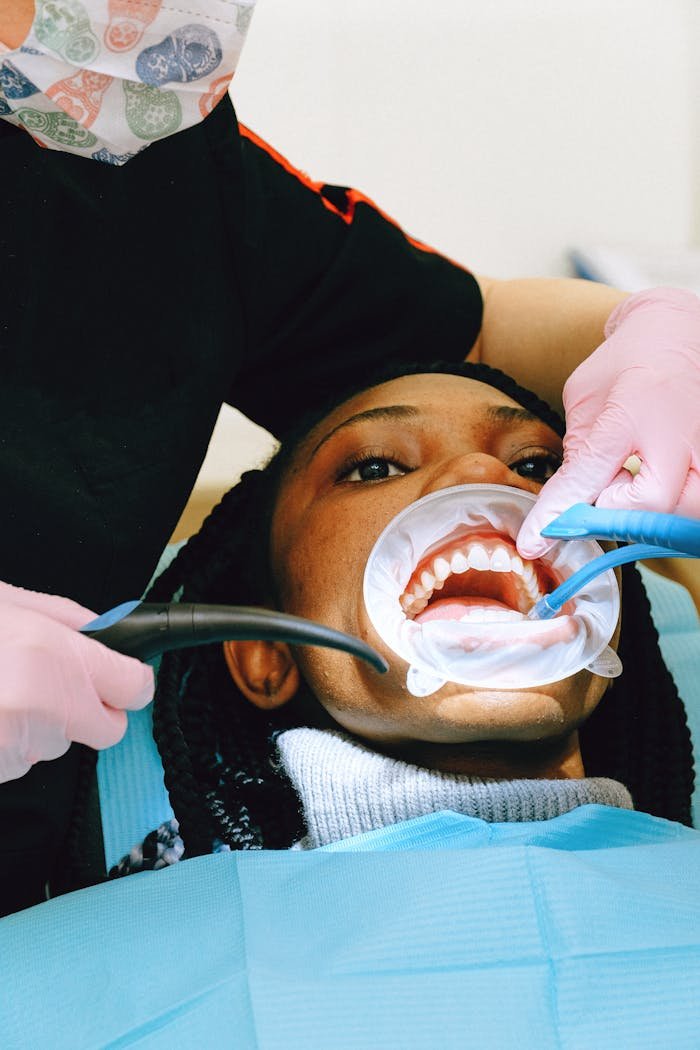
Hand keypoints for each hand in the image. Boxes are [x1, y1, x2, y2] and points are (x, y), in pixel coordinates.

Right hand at [0, 581, 152, 783]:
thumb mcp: (3, 600)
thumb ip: (63, 618)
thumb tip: (103, 631)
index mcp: (53, 656)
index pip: (134, 688)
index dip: (129, 682)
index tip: (120, 678)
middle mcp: (42, 709)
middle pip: (105, 728)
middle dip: (85, 709)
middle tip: (46, 682)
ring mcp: (14, 749)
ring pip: (54, 745)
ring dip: (35, 726)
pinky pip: (16, 761)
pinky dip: (3, 743)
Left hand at [518, 287, 699, 558]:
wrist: (680, 331)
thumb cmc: (628, 363)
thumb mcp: (585, 398)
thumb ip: (579, 453)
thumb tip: (562, 507)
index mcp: (631, 410)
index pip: (591, 475)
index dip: (561, 512)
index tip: (536, 539)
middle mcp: (678, 430)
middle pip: (652, 504)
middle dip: (620, 509)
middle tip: (606, 488)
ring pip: (686, 511)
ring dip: (655, 509)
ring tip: (637, 478)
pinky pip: (699, 504)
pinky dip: (678, 504)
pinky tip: (661, 478)